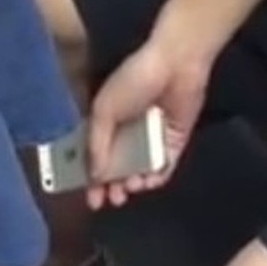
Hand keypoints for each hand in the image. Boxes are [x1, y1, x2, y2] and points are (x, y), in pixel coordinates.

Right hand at [87, 32, 209, 209]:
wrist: (176, 64)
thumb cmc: (135, 81)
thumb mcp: (105, 109)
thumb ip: (97, 143)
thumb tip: (94, 175)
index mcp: (106, 122)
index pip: (94, 156)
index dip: (90, 178)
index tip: (91, 199)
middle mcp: (128, 132)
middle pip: (117, 168)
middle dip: (113, 187)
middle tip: (112, 200)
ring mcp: (152, 137)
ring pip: (140, 170)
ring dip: (134, 183)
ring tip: (132, 185)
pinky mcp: (174, 140)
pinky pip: (165, 165)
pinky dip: (157, 176)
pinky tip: (150, 181)